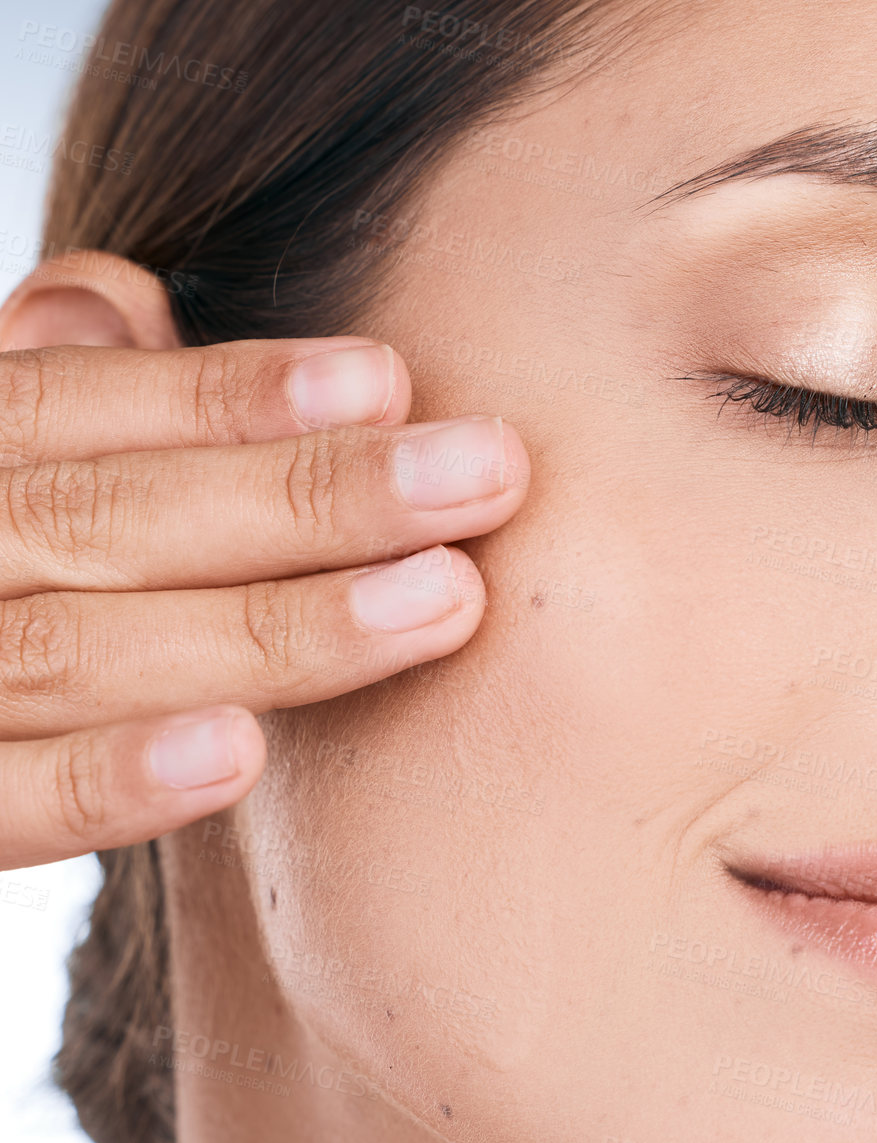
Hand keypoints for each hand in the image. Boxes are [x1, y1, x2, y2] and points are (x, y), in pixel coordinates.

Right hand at [0, 337, 528, 869]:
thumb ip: (46, 410)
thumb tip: (113, 288)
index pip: (69, 408)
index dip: (225, 394)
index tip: (388, 379)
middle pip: (104, 518)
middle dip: (309, 495)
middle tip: (487, 474)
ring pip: (76, 653)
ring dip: (269, 627)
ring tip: (440, 600)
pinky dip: (108, 779)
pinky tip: (240, 752)